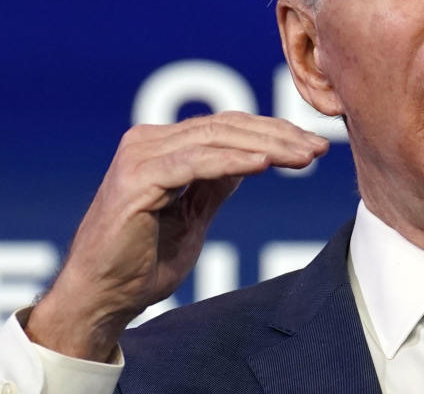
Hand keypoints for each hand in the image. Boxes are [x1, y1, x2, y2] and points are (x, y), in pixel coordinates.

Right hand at [25, 111, 328, 361]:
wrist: (101, 298)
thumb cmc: (144, 260)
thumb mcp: (194, 214)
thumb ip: (217, 182)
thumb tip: (255, 156)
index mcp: (162, 144)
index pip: (228, 127)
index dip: (274, 132)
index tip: (313, 145)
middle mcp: (149, 140)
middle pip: (227, 127)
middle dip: (280, 136)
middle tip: (319, 148)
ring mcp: (141, 156)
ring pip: (217, 139)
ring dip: (267, 146)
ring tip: (305, 157)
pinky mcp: (138, 179)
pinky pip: (196, 162)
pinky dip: (233, 161)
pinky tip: (266, 164)